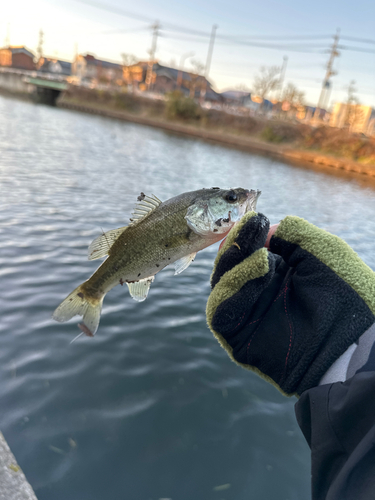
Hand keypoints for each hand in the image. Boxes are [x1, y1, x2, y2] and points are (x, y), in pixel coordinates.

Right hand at [206, 212, 374, 395]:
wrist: (354, 342)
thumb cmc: (347, 295)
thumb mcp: (323, 250)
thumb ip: (292, 234)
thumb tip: (264, 230)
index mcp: (276, 277)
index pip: (247, 253)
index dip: (245, 236)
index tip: (252, 220)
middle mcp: (258, 296)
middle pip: (228, 268)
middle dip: (236, 247)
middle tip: (247, 231)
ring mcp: (247, 318)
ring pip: (221, 287)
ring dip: (234, 265)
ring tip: (261, 256)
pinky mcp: (238, 339)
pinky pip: (220, 313)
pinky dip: (232, 289)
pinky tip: (257, 272)